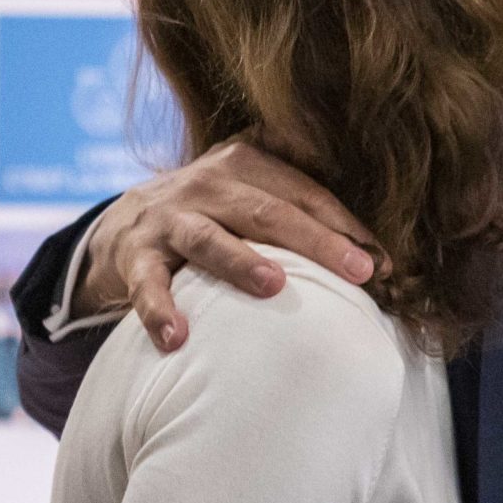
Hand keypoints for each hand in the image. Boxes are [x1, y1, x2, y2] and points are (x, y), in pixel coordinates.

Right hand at [78, 141, 379, 350]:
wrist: (121, 226)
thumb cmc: (210, 217)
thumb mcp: (248, 197)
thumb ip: (299, 211)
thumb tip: (377, 256)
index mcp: (244, 164)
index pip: (303, 194)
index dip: (343, 226)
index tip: (381, 263)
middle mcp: (207, 184)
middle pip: (267, 212)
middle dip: (316, 241)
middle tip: (357, 271)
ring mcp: (168, 219)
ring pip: (208, 238)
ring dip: (240, 262)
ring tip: (273, 285)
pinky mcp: (134, 255)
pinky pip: (148, 284)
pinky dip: (159, 310)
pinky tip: (176, 338)